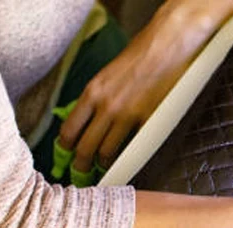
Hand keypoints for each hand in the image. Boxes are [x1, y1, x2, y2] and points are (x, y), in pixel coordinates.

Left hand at [59, 2, 232, 171]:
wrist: (166, 48)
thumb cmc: (140, 57)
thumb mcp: (108, 75)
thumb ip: (98, 97)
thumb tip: (89, 117)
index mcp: (93, 91)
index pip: (70, 128)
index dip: (66, 147)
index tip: (66, 155)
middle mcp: (106, 106)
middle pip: (85, 146)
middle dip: (80, 164)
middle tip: (81, 174)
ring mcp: (127, 115)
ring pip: (107, 151)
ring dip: (103, 165)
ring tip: (103, 172)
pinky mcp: (148, 121)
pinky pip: (133, 146)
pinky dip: (128, 157)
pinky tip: (126, 161)